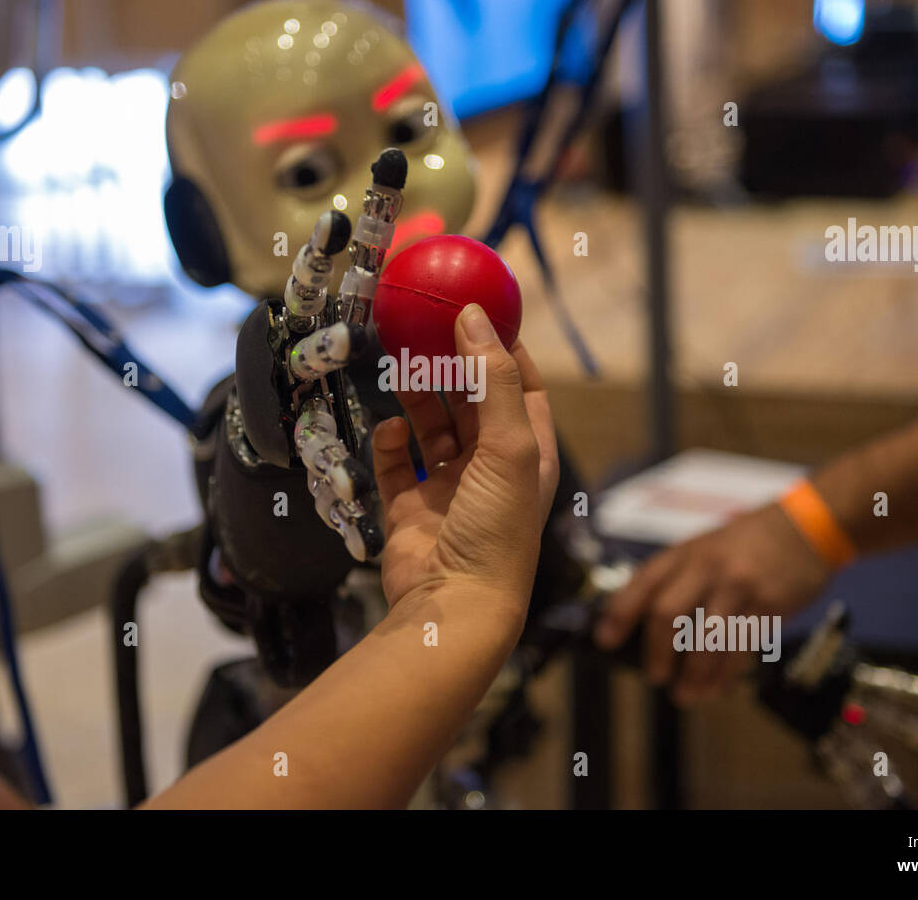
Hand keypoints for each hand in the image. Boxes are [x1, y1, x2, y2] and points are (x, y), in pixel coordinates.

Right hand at [371, 304, 559, 625]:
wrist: (455, 605)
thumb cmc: (498, 531)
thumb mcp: (508, 446)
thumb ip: (491, 380)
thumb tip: (475, 317)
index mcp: (527, 454)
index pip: (523, 388)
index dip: (504, 349)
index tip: (480, 312)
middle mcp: (491, 469)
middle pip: (471, 402)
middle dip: (451, 366)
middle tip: (426, 327)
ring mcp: (449, 489)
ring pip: (431, 427)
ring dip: (418, 397)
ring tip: (401, 365)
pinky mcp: (410, 509)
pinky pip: (396, 464)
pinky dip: (390, 443)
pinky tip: (389, 430)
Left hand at [593, 503, 832, 704]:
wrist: (808, 525)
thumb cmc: (751, 541)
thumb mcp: (707, 546)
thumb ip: (681, 577)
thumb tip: (650, 624)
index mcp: (686, 552)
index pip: (642, 582)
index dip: (620, 614)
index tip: (606, 640)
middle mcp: (707, 567)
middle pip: (668, 615)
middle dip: (656, 653)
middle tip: (655, 676)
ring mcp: (739, 585)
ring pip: (706, 639)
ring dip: (693, 675)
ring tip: (686, 694)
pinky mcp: (768, 604)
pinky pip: (740, 648)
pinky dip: (725, 674)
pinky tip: (717, 687)